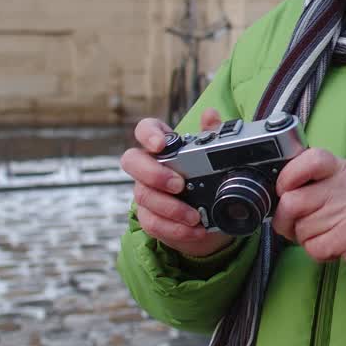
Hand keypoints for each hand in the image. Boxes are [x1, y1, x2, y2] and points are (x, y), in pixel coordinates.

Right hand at [122, 108, 232, 257]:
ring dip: (171, 207)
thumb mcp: (214, 159)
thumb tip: (211, 115)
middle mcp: (148, 167)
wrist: (210, 220)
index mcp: (164, 147)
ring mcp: (145, 193)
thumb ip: (211, 136)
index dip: (148, 133)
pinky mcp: (149, 217)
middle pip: (131, 161)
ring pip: (143, 196)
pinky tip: (194, 230)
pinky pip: (152, 223)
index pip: (145, 129)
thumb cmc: (206, 182)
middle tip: (179, 184)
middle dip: (154, 173)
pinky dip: (175, 229)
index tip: (160, 145)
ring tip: (195, 216)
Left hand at [272, 148, 345, 263]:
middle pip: (291, 202)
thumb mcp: (338, 180)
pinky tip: (331, 243)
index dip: (288, 178)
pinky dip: (317, 251)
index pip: (308, 161)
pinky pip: (314, 248)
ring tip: (324, 232)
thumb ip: (310, 179)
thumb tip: (277, 194)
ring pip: (300, 230)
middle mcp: (345, 185)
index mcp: (338, 167)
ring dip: (304, 237)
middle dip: (286, 220)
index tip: (284, 190)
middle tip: (295, 224)